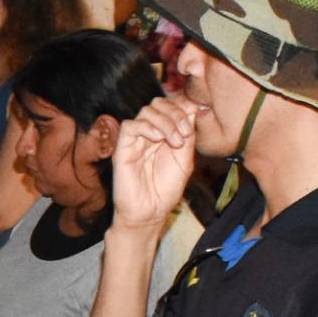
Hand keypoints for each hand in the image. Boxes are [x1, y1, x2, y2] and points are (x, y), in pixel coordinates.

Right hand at [110, 98, 196, 231]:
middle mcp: (149, 133)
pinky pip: (130, 126)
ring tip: (175, 142)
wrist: (150, 212)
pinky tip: (157, 139)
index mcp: (165, 133)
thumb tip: (194, 108)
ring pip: (146, 111)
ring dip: (165, 122)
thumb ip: (188, 136)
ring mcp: (135, 140)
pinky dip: (146, 127)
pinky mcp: (122, 148)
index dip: (183, 104)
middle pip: (158, 103)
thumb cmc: (166, 190)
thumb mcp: (185, 160)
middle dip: (176, 112)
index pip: (171, 105)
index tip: (195, 116)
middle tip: (185, 132)